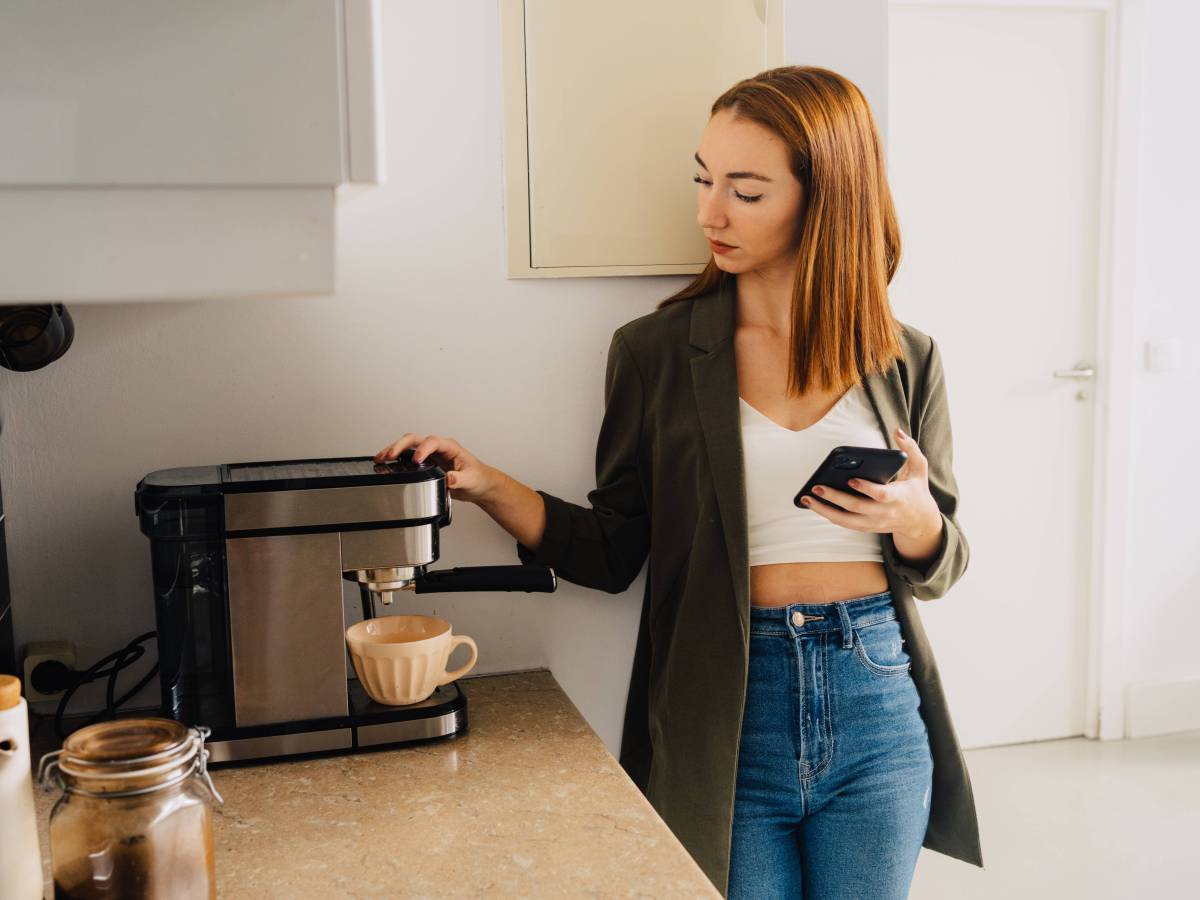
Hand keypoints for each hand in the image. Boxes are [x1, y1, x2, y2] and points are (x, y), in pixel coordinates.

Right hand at [374, 433, 497, 503]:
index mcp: (450, 447)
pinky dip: (396, 458)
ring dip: (394, 450)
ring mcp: (431, 454)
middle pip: (415, 439)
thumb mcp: (471, 480)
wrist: (479, 484)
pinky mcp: (426, 463)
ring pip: (408, 446)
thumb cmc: (478, 478)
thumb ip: (460, 479)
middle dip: (401, 446)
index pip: (433, 442)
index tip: (416, 460)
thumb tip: (449, 478)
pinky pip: (407, 456)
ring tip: (380, 458)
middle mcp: (438, 448)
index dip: (423, 448)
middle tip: (389, 456)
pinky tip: (385, 464)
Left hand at [799, 427, 940, 539]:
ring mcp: (875, 523)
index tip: (851, 479)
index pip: (881, 495)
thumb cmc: (916, 490)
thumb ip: (911, 448)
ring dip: (825, 511)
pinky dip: (829, 516)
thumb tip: (897, 430)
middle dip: (835, 498)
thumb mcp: (920, 469)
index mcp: (899, 497)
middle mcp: (885, 513)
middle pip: (857, 508)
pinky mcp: (867, 528)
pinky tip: (815, 506)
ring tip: (807, 499)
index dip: (866, 488)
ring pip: (846, 521)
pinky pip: (845, 524)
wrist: (920, 522)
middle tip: (816, 487)